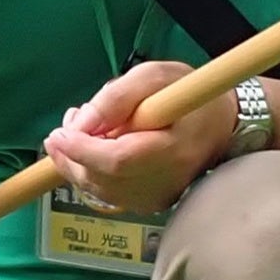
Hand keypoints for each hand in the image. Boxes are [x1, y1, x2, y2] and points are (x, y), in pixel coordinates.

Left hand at [43, 58, 227, 216]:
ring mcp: (160, 196)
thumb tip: (81, 123)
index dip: (83, 150)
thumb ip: (116, 97)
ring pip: (101, 191)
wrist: (220, 123)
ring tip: (78, 131)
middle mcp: (167, 181)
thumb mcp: (154, 76)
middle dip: (72, 156)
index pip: (119, 161)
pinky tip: (93, 149)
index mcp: (173, 148)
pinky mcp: (153, 202)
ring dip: (77, 164)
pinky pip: (110, 194)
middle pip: (104, 180)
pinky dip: (91, 174)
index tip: (58, 135)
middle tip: (61, 129)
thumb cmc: (187, 94)